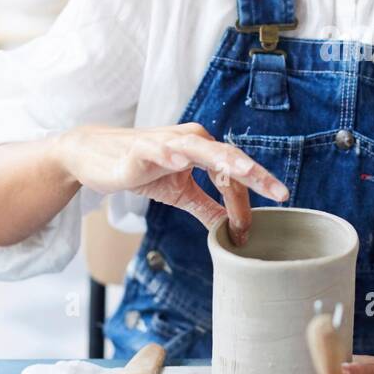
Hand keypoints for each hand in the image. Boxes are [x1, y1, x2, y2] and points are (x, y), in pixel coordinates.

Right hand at [53, 122, 287, 244]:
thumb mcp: (180, 193)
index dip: (246, 201)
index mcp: (204, 149)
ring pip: (200, 149)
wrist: (94, 157)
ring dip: (223, 159)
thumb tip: (234, 232)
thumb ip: (206, 208)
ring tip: (244, 171)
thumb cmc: (142, 169)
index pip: (233, 174)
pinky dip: (170, 155)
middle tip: (279, 192)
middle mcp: (191, 140)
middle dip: (254, 175)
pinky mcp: (140, 150)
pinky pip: (158, 150)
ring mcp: (166, 143)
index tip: (254, 226)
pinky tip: (181, 161)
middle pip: (228, 156)